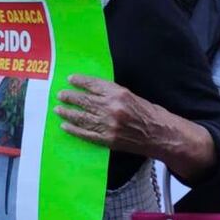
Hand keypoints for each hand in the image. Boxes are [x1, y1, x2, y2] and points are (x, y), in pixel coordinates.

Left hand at [55, 74, 169, 154]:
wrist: (162, 135)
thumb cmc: (150, 113)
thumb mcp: (132, 96)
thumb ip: (112, 94)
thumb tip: (92, 92)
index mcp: (119, 93)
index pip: (93, 85)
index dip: (80, 82)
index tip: (70, 79)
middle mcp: (112, 108)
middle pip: (85, 101)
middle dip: (70, 97)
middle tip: (60, 95)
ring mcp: (108, 125)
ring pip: (82, 117)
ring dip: (68, 113)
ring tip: (58, 109)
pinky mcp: (108, 139)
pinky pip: (86, 134)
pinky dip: (74, 130)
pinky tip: (65, 126)